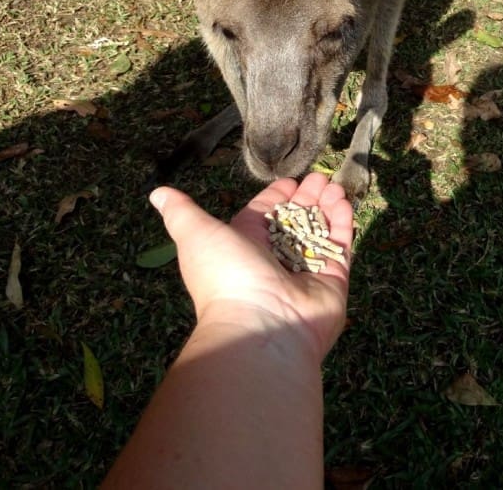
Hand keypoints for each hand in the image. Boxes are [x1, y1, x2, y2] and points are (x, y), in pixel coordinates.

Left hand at [150, 173, 353, 361]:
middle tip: (320, 176)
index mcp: (244, 245)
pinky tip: (345, 201)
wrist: (261, 325)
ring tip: (334, 184)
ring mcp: (305, 271)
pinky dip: (343, 224)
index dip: (276, 197)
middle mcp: (274, 259)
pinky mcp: (332, 280)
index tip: (291, 180)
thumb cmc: (225, 276)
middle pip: (295, 221)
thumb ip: (181, 211)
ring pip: (319, 231)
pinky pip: (340, 247)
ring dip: (327, 206)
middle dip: (307, 198)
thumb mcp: (195, 234)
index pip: (264, 215)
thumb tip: (157, 193)